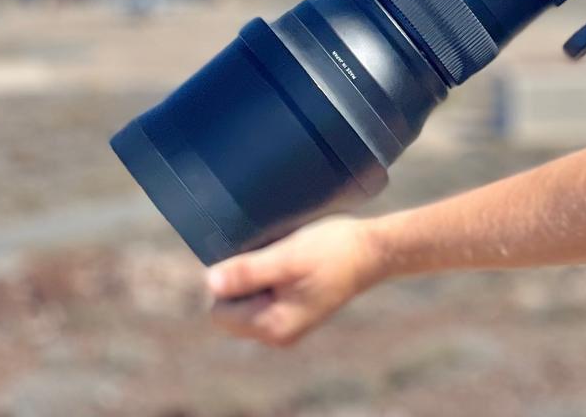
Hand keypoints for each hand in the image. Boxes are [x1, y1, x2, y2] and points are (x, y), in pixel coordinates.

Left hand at [205, 214, 385, 346]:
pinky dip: (271, 280)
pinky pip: (263, 298)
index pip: (220, 310)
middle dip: (244, 281)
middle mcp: (276, 335)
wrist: (374, 250)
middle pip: (230, 309)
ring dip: (259, 278)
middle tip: (278, 260)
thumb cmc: (334, 250)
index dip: (231, 281)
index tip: (262, 260)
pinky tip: (295, 266)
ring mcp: (286, 326)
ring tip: (289, 261)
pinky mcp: (294, 313)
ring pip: (246, 302)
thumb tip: (210, 282)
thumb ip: (248, 272)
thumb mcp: (288, 256)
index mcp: (272, 327)